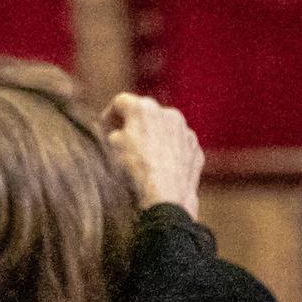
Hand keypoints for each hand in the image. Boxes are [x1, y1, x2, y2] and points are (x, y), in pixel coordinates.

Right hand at [103, 93, 203, 216]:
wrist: (165, 199)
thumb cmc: (133, 171)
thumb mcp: (110, 147)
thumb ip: (114, 132)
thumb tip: (119, 133)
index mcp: (143, 107)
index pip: (120, 102)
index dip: (109, 115)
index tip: (105, 129)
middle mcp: (168, 113)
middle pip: (146, 113)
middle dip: (134, 125)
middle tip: (122, 142)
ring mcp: (185, 131)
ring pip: (164, 128)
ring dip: (153, 137)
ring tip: (142, 159)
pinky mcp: (196, 149)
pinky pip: (178, 145)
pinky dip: (168, 151)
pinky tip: (159, 168)